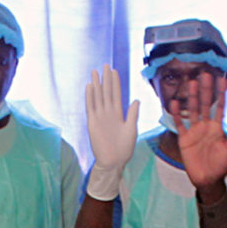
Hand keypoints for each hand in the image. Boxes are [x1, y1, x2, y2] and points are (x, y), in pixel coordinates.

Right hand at [83, 65, 139, 200]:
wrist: (114, 162)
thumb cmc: (124, 148)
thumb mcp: (132, 129)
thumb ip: (133, 114)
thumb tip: (136, 99)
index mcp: (119, 114)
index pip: (116, 94)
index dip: (115, 83)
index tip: (114, 71)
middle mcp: (108, 113)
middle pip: (107, 92)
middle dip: (106, 79)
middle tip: (105, 66)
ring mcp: (100, 117)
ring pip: (98, 97)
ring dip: (97, 84)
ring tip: (95, 72)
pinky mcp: (92, 123)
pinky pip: (91, 107)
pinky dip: (90, 97)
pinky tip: (90, 86)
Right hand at [175, 74, 226, 195]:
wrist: (208, 180)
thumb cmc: (222, 166)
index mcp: (218, 127)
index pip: (220, 106)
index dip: (221, 93)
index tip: (222, 79)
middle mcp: (206, 126)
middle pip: (205, 104)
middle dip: (205, 90)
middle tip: (204, 75)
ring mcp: (194, 131)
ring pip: (192, 110)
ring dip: (191, 97)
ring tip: (190, 84)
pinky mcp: (184, 138)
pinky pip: (179, 124)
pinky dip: (176, 114)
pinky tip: (174, 103)